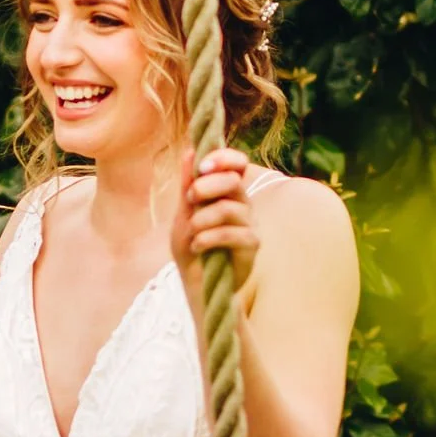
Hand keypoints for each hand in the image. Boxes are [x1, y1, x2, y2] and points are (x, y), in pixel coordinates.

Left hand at [171, 145, 259, 278]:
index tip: (202, 165)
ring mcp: (250, 224)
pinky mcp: (252, 245)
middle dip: (205, 187)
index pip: (238, 163)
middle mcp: (243, 204)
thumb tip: (189, 151)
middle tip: (189, 200)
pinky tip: (197, 246)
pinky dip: (208, 238)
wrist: (199, 285)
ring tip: (191, 232)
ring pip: (228, 208)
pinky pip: (232, 233)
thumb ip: (188, 186)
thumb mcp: (184, 214)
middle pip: (233, 181)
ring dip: (201, 219)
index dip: (224, 158)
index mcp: (228, 192)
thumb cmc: (192, 248)